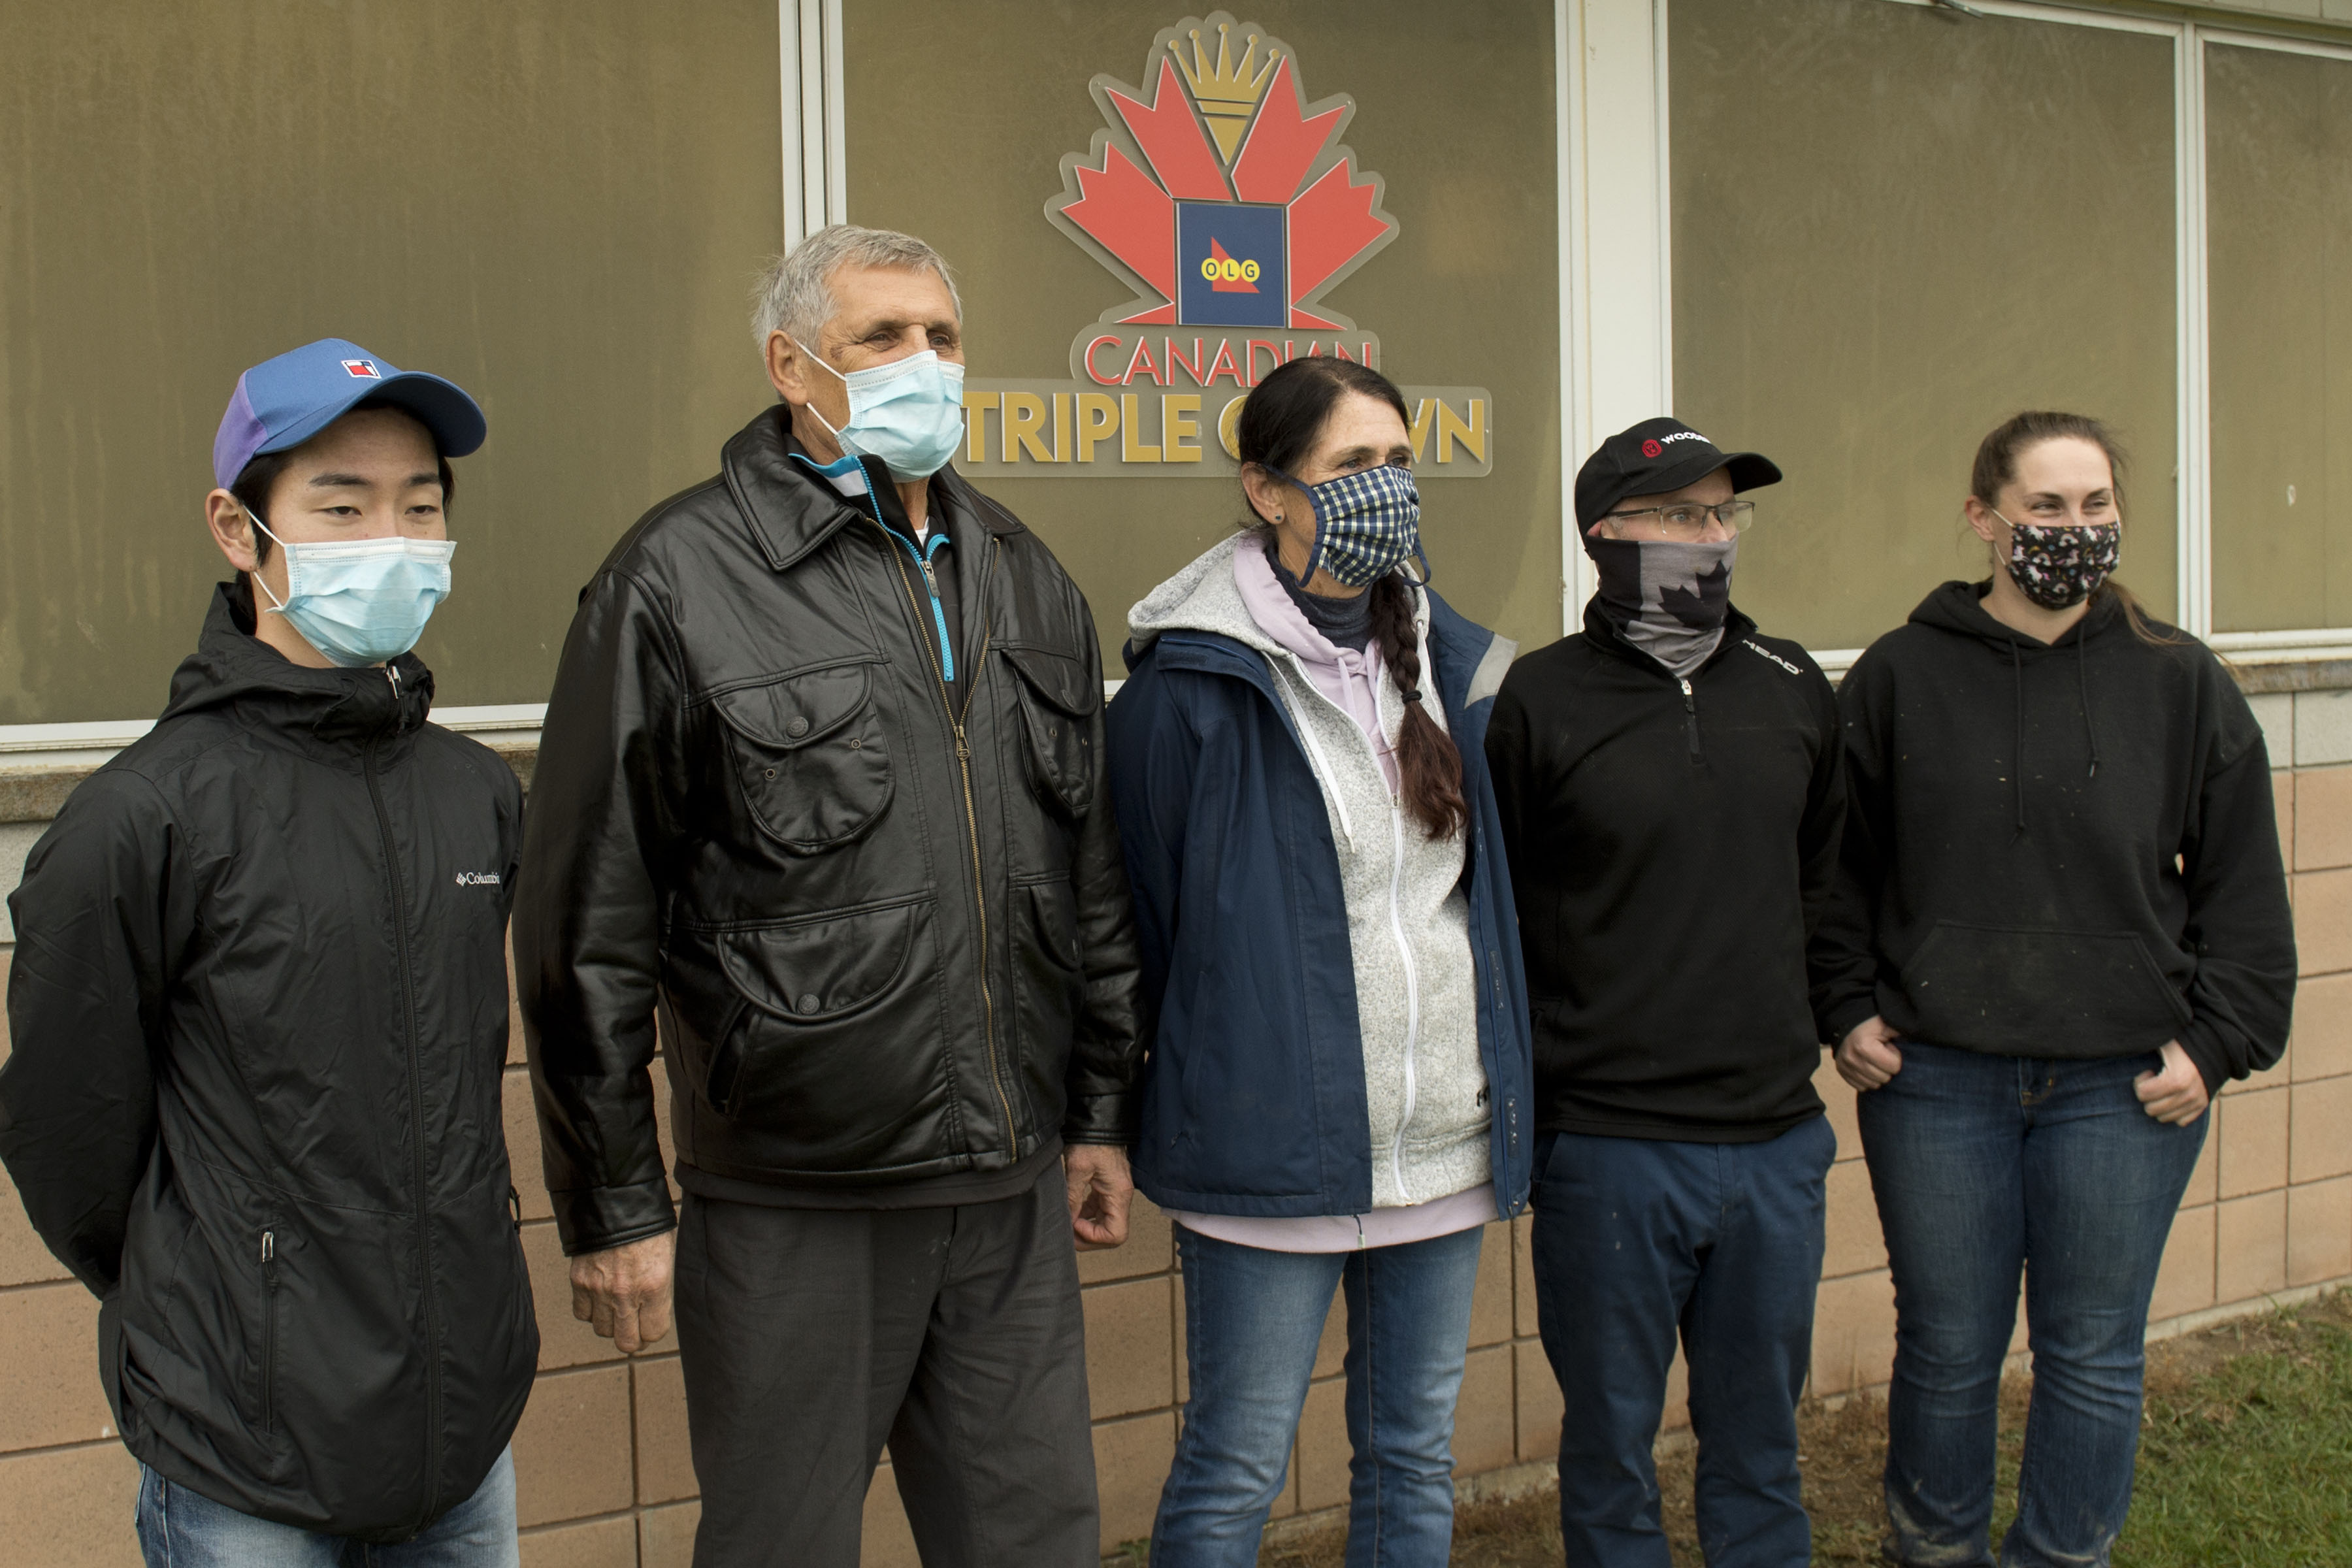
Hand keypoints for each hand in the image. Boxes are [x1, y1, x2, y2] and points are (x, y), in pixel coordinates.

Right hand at [569, 1230, 675, 1352]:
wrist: (616, 1200)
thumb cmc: (648, 1225)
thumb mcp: (667, 1256)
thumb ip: (660, 1288)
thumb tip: (654, 1311)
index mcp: (654, 1286)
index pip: (653, 1333)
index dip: (654, 1332)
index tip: (653, 1325)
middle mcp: (625, 1293)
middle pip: (626, 1342)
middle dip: (633, 1339)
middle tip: (635, 1330)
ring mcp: (599, 1289)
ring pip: (602, 1330)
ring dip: (611, 1324)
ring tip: (618, 1310)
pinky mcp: (579, 1281)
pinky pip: (582, 1313)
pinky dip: (591, 1310)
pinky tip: (600, 1298)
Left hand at [1064, 1144, 1133, 1250]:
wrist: (1098, 1122)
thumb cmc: (1092, 1141)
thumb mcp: (1077, 1169)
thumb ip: (1073, 1198)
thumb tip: (1068, 1220)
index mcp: (1118, 1194)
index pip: (1116, 1234)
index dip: (1094, 1237)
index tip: (1075, 1225)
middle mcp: (1121, 1197)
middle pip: (1111, 1233)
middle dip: (1089, 1238)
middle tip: (1068, 1233)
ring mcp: (1115, 1193)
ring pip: (1105, 1223)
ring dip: (1087, 1229)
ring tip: (1068, 1224)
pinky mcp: (1107, 1188)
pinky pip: (1099, 1210)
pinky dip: (1086, 1215)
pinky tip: (1072, 1211)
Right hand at [1835, 1016, 1904, 1091]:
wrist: (1849, 1023)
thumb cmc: (1873, 1025)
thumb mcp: (1889, 1024)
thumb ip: (1904, 1030)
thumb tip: (1924, 1037)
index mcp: (1864, 1046)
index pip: (1894, 1067)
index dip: (1895, 1056)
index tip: (1888, 1047)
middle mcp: (1851, 1058)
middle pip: (1884, 1079)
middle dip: (1887, 1067)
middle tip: (1882, 1054)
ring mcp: (1845, 1066)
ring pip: (1873, 1085)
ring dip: (1878, 1074)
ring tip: (1874, 1059)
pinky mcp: (1841, 1072)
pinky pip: (1862, 1087)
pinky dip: (1867, 1079)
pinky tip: (1867, 1066)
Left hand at [2136, 1041, 2209, 1125]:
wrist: (2212, 1047)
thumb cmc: (2180, 1044)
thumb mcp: (2162, 1042)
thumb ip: (2144, 1042)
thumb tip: (2125, 1040)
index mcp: (2177, 1079)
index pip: (2143, 1094)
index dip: (2140, 1082)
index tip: (2149, 1072)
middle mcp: (2189, 1094)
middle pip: (2151, 1110)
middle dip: (2147, 1096)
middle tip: (2155, 1081)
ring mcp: (2197, 1102)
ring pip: (2164, 1118)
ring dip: (2159, 1104)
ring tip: (2164, 1087)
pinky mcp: (2202, 1107)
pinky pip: (2180, 1121)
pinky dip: (2173, 1111)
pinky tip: (2174, 1095)